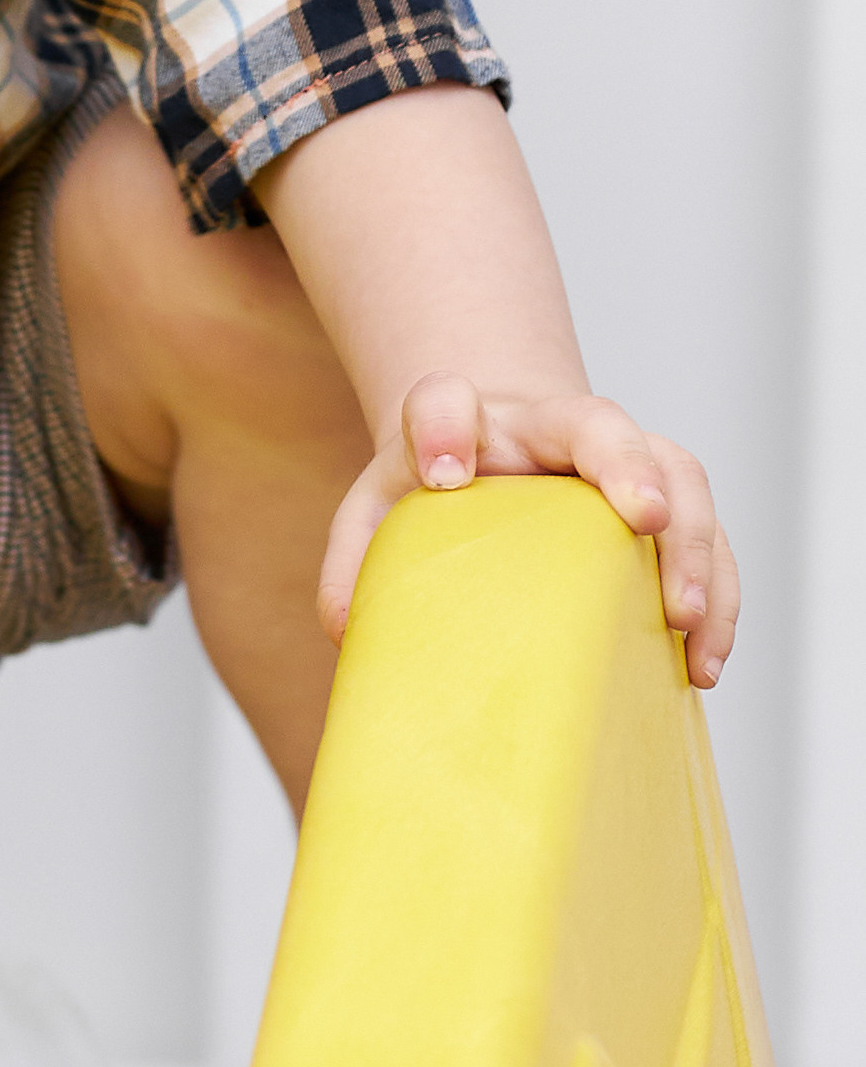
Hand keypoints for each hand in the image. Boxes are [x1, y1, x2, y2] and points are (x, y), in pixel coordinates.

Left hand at [316, 371, 737, 688]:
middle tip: (645, 522)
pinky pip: (711, 541)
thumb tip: (349, 626)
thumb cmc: (439, 486)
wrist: (500, 451)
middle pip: (601, 423)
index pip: (448, 399)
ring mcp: (624, 462)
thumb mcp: (380, 508)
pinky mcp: (668, 510)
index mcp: (472, 419)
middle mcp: (556, 428)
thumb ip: (355, 556)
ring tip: (685, 622)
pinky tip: (701, 666)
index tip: (443, 474)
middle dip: (628, 465)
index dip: (443, 426)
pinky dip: (717, 598)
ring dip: (694, 546)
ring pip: (680, 477)